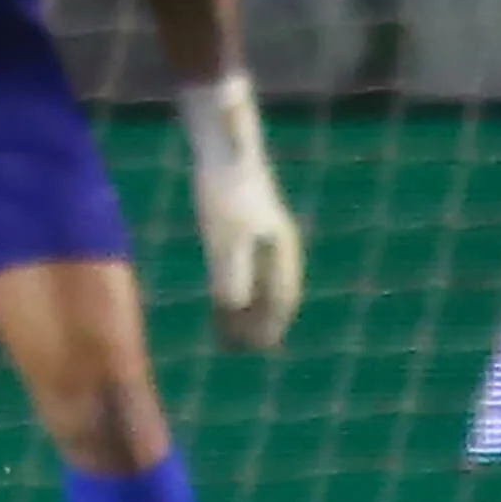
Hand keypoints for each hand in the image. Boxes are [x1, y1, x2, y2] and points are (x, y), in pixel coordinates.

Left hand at [194, 159, 304, 351]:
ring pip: (260, 286)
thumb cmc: (224, 194)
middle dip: (259, 325)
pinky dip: (236, 294)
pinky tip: (218, 309)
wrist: (223, 151)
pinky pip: (246, 272)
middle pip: (274, 296)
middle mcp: (279, 248)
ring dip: (246, 313)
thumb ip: (232, 272)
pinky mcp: (245, 232)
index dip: (270, 325)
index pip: (282, 298)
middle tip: (239, 350)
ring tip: (227, 339)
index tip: (254, 348)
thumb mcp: (224, 237)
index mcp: (281, 251)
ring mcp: (264, 239)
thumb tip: (235, 308)